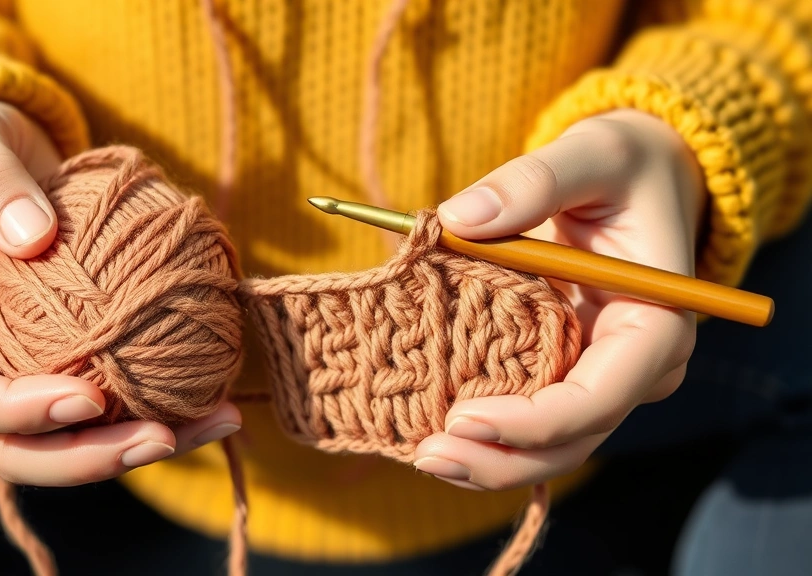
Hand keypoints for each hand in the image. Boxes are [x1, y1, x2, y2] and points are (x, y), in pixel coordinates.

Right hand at [0, 100, 240, 486]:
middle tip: (163, 436)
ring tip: (217, 422)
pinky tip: (219, 399)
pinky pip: (112, 399)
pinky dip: (162, 407)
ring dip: (140, 444)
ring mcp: (23, 367)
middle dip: (89, 456)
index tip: (86, 397)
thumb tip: (34, 237)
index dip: (16, 414)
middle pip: (18, 446)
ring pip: (73, 437)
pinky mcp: (71, 358)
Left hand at [413, 110, 704, 490]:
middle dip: (502, 457)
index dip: (533, 422)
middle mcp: (633, 367)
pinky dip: (488, 435)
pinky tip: (436, 437)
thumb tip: (458, 218)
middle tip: (428, 454)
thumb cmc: (621, 165)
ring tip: (424, 455)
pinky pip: (530, 419)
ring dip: (490, 460)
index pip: (599, 398)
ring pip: (550, 446)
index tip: (463, 418)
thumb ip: (532, 181)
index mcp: (654, 324)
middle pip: (572, 440)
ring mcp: (600, 376)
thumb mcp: (589, 153)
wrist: (633, 178)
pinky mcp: (565, 371)